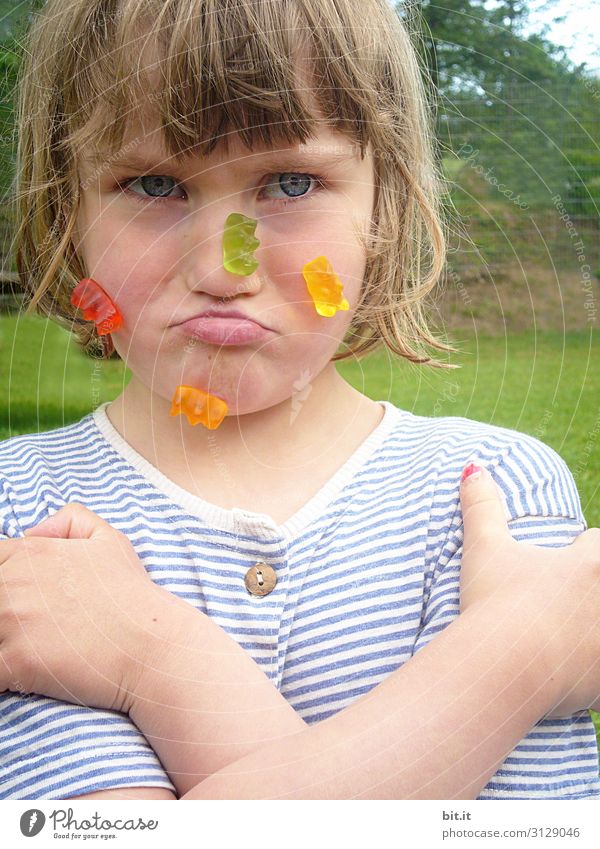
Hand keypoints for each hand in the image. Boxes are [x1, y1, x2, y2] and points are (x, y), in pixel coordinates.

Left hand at [0, 503, 185, 713]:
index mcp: (29, 553)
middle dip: (5, 613)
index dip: (6, 582)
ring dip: (4, 640)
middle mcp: (13, 584)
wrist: (152, 646)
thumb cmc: (132, 596)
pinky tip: (24, 672)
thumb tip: (32, 531)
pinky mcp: (14, 663)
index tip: (24, 600)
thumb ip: (69, 520)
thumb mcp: (111, 539)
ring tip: (32, 646)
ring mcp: (11, 624)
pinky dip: (3, 671)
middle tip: (32, 625)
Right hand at [458, 463, 599, 715]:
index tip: (566, 560)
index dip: (582, 552)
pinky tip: (572, 672)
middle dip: (589, 589)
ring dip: (591, 627)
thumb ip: (483, 506)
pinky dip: (591, 672)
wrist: (501, 667)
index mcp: (588, 564)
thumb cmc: (495, 602)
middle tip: (566, 601)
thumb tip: (473, 467)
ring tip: (570, 634)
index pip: (597, 544)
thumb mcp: (484, 549)